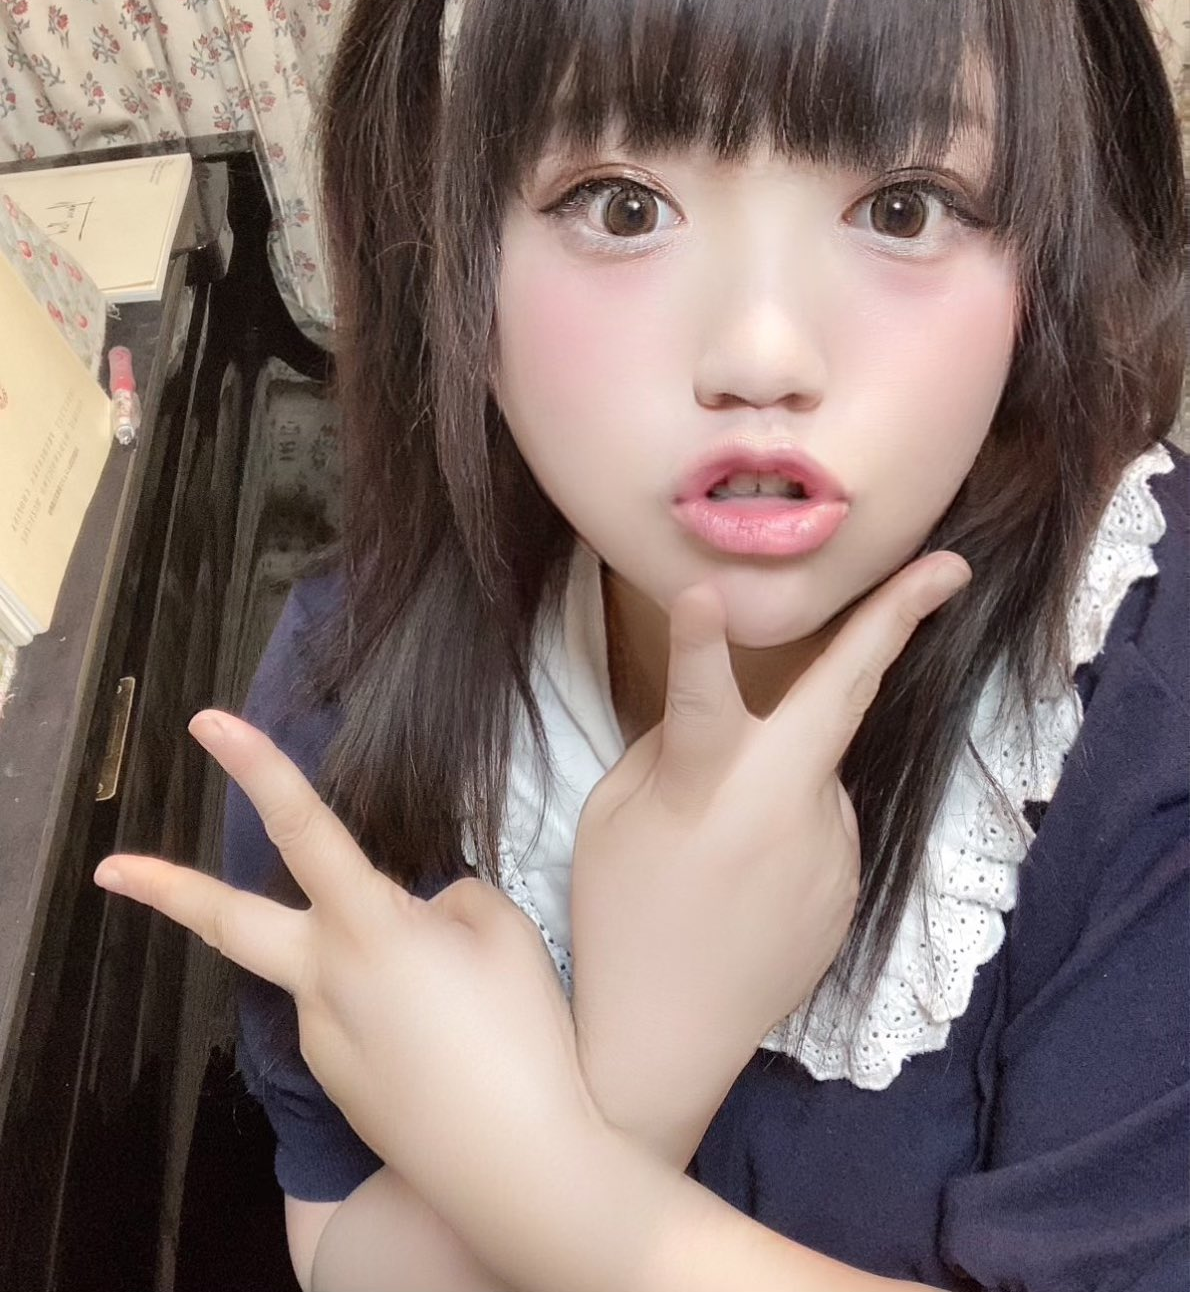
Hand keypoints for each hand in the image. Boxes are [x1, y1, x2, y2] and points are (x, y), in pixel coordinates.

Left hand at [94, 712, 600, 1279]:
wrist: (520, 1167)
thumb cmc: (519, 1036)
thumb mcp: (504, 932)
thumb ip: (449, 900)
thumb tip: (420, 914)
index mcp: (368, 930)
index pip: (305, 829)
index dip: (258, 769)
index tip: (208, 724)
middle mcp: (323, 980)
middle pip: (228, 923)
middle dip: (165, 890)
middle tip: (107, 870)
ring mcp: (319, 1038)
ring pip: (326, 970)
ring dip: (377, 966)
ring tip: (466, 1010)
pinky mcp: (337, 1081)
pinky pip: (353, 1019)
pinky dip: (392, 1013)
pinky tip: (446, 1043)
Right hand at [570, 551, 970, 1163]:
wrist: (671, 1037)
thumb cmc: (621, 915)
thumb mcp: (613, 818)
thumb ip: (669, 747)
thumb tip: (725, 713)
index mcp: (705, 789)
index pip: (699, 700)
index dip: (697, 646)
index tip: (702, 593)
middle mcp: (783, 810)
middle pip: (843, 697)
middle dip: (898, 619)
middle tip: (949, 567)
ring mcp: (831, 849)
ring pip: (813, 772)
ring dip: (783, 776)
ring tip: (722, 859)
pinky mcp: (852, 885)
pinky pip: (820, 824)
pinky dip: (786, 829)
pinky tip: (746, 888)